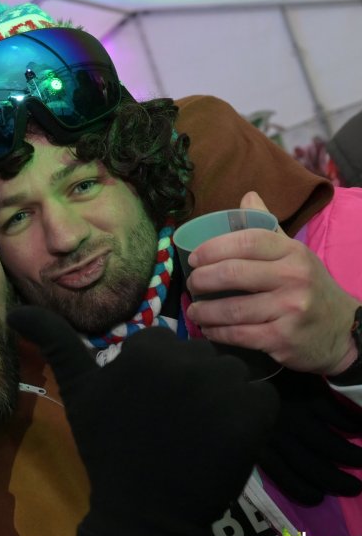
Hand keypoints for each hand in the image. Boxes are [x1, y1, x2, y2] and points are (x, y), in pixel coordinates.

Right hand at [8, 306, 278, 535]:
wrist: (146, 513)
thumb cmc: (109, 447)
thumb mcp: (78, 390)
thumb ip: (55, 342)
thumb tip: (15, 309)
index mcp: (147, 348)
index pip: (164, 342)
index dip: (157, 372)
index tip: (148, 403)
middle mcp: (189, 358)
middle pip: (200, 354)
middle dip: (190, 380)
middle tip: (174, 419)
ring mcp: (225, 386)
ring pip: (231, 371)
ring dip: (221, 394)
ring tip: (199, 428)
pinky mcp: (256, 414)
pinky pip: (261, 395)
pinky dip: (250, 413)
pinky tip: (225, 435)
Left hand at [186, 191, 358, 374]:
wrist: (344, 330)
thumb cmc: (308, 286)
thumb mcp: (294, 253)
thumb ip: (267, 226)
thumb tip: (247, 196)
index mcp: (292, 252)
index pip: (246, 241)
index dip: (212, 248)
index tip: (193, 258)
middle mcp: (293, 278)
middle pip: (232, 274)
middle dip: (201, 280)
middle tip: (191, 285)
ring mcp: (289, 310)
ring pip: (231, 309)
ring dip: (203, 311)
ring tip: (194, 310)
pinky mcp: (283, 339)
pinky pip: (238, 335)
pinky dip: (216, 332)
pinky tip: (208, 329)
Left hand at [259, 368, 361, 504]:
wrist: (246, 352)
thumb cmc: (248, 384)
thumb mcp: (246, 415)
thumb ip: (261, 438)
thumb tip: (282, 460)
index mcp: (261, 440)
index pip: (285, 476)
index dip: (304, 490)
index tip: (319, 497)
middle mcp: (281, 433)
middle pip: (314, 469)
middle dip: (338, 483)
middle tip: (355, 487)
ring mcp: (298, 415)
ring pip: (333, 448)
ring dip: (353, 457)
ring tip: (361, 460)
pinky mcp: (312, 396)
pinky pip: (340, 419)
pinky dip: (355, 425)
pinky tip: (359, 427)